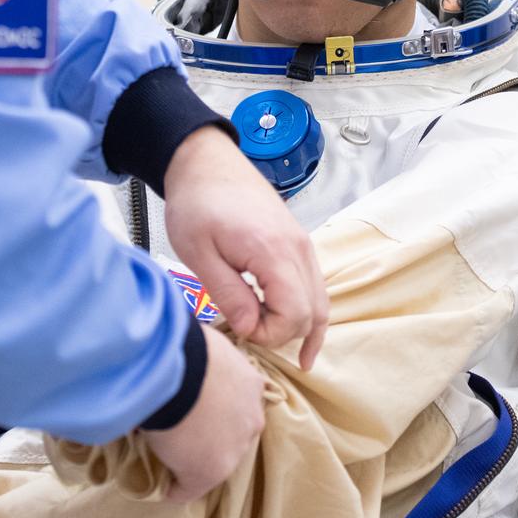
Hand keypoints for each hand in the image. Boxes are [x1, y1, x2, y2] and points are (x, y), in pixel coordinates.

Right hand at [141, 326, 264, 501]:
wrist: (175, 372)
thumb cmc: (187, 348)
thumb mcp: (208, 347)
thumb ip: (209, 360)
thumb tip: (190, 358)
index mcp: (253, 386)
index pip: (239, 403)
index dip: (217, 406)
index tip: (199, 406)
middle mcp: (251, 420)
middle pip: (233, 432)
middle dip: (213, 431)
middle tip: (186, 426)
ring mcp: (233, 449)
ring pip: (216, 460)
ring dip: (197, 457)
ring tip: (173, 455)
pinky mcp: (208, 473)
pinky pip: (189, 487)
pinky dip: (177, 487)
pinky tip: (166, 487)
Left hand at [163, 126, 328, 369]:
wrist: (205, 162)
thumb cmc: (196, 204)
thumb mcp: (198, 254)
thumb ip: (229, 295)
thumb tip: (251, 330)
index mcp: (273, 251)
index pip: (294, 315)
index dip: (270, 335)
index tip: (239, 328)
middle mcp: (297, 247)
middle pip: (313, 312)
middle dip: (284, 334)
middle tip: (247, 332)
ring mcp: (301, 243)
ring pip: (320, 300)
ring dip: (302, 326)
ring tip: (289, 354)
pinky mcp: (297, 240)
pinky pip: (314, 283)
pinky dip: (308, 309)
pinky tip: (297, 329)